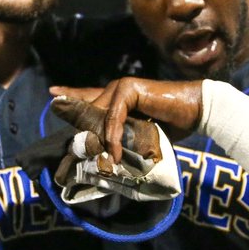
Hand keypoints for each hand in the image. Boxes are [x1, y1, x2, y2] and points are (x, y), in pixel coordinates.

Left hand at [50, 78, 203, 162]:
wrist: (195, 112)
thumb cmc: (171, 125)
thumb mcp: (139, 135)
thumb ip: (121, 138)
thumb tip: (105, 156)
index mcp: (117, 98)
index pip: (88, 98)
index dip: (71, 96)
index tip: (53, 95)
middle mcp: (116, 90)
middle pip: (87, 112)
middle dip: (84, 137)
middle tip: (78, 158)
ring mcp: (121, 87)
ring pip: (99, 117)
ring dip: (101, 142)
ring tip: (106, 162)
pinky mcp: (129, 89)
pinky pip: (113, 116)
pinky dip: (113, 135)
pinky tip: (116, 151)